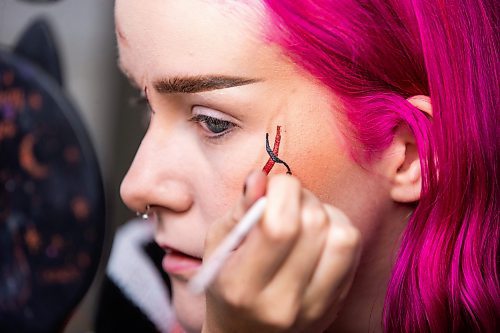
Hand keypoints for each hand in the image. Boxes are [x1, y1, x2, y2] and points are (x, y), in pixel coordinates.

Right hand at [202, 171, 361, 332]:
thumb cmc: (226, 283)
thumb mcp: (219, 245)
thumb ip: (240, 209)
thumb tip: (261, 176)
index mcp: (242, 286)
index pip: (279, 226)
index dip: (282, 190)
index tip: (271, 187)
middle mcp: (282, 301)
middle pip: (313, 224)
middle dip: (301, 196)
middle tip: (284, 201)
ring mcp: (314, 307)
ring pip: (342, 235)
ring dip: (324, 213)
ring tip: (302, 218)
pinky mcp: (335, 303)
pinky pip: (352, 249)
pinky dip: (337, 228)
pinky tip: (318, 234)